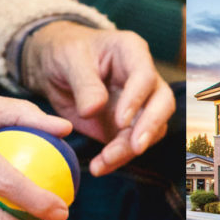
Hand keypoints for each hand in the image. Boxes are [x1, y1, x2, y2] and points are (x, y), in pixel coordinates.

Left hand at [22, 22, 174, 175]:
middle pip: (163, 103)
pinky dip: (117, 159)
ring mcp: (140, 104)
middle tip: (135, 147)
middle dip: (150, 127)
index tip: (121, 121)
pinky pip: (131, 145)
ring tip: (104, 161)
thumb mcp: (68, 60)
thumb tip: (93, 110)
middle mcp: (144, 79)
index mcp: (132, 52)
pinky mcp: (129, 126)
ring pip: (151, 130)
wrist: (56, 69)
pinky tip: (100, 166)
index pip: (145, 76)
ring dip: (130, 149)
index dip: (137, 99)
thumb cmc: (66, 52)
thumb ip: (83, 83)